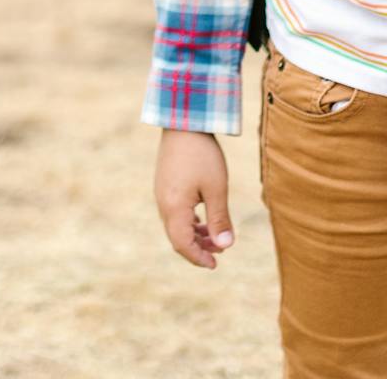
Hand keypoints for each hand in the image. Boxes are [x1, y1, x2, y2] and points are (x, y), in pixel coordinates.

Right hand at [154, 129, 234, 269]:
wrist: (183, 121)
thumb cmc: (202, 155)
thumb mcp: (217, 188)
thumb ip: (220, 219)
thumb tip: (225, 246)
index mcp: (174, 208)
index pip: (182, 244)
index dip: (198, 258)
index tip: (215, 265)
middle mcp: (163, 203)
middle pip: (177, 237)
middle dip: (198, 248)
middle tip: (219, 252)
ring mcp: (161, 193)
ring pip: (175, 225)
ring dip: (194, 234)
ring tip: (215, 236)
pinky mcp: (164, 184)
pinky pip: (174, 212)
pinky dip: (189, 221)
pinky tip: (203, 217)